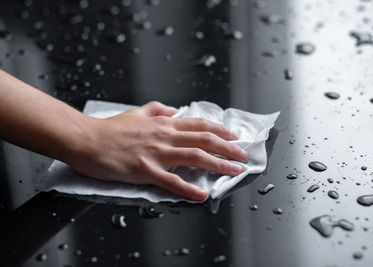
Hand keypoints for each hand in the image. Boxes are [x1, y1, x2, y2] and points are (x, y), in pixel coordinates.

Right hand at [69, 101, 248, 200]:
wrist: (86, 139)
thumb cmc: (109, 129)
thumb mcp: (136, 112)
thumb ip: (157, 109)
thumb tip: (175, 110)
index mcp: (163, 124)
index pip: (198, 125)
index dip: (219, 130)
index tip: (234, 136)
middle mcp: (164, 136)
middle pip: (203, 140)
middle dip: (228, 147)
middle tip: (244, 155)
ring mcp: (155, 153)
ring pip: (194, 157)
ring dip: (218, 164)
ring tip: (234, 171)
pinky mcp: (144, 170)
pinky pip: (171, 181)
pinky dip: (188, 188)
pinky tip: (202, 194)